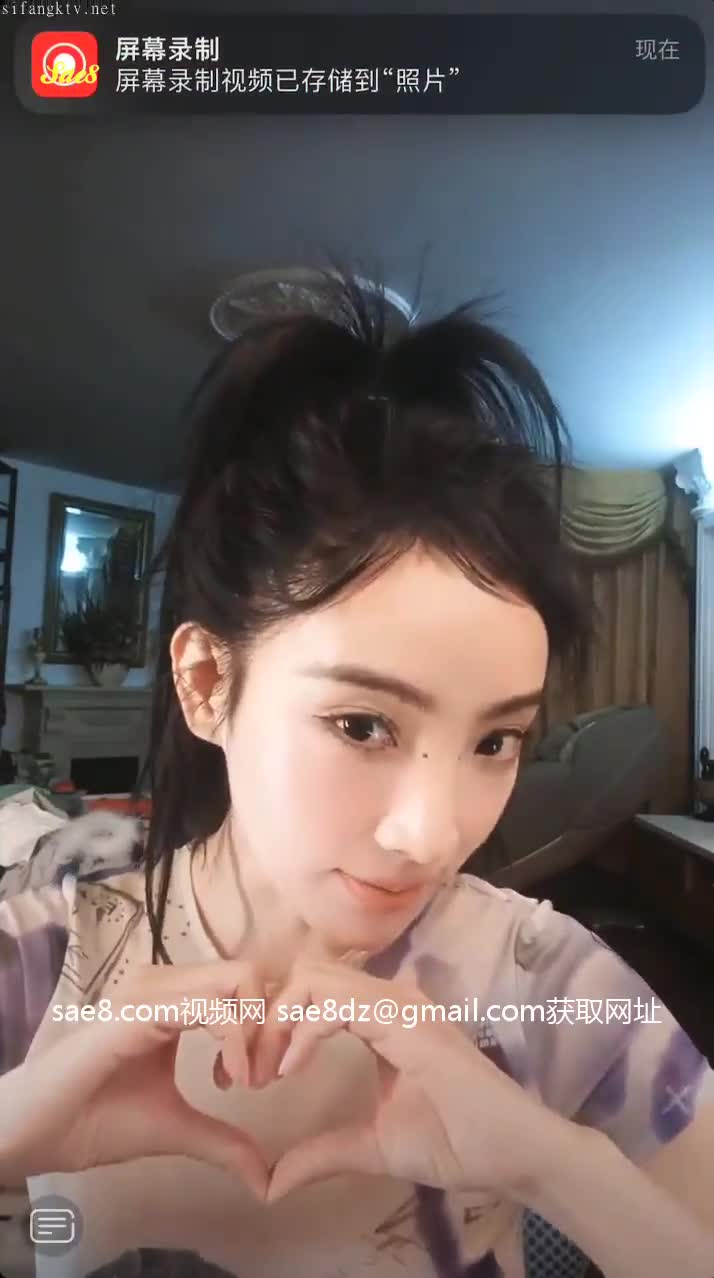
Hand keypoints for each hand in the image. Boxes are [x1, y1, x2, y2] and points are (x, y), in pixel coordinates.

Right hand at [0, 959, 271, 1198]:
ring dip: (257, 1030)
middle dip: (272, 1024)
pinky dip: (234, 1039)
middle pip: (249, 974)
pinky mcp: (140, 1011)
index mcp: (174, 998)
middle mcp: (165, 983)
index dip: (270, 1026)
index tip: (264, 1079)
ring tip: (247, 1082)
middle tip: (264, 1079)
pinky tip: (231, 1079)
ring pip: (237, 979)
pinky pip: (208, 1006)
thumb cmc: (96, 1121)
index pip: (244, 985)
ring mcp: (151, 991)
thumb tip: (265, 1178)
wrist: (37, 1133)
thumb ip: (222, 1139)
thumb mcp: (175, 1127)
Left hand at [250, 959, 570, 1202]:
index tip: (252, 1076)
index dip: (272, 1024)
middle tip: (246, 1070)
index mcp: (380, 1015)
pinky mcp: (407, 1020)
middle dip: (266, 1016)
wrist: (512, 1153)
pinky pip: (339, 1002)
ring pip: (315, 978)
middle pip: (305, 973)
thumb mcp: (370, 1146)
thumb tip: (269, 1184)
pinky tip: (290, 1069)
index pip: (311, 990)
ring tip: (265, 1071)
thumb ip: (322, 1153)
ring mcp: (399, 1003)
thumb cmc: (453, 1142)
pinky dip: (304, 1029)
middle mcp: (389, 997)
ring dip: (278, 1020)